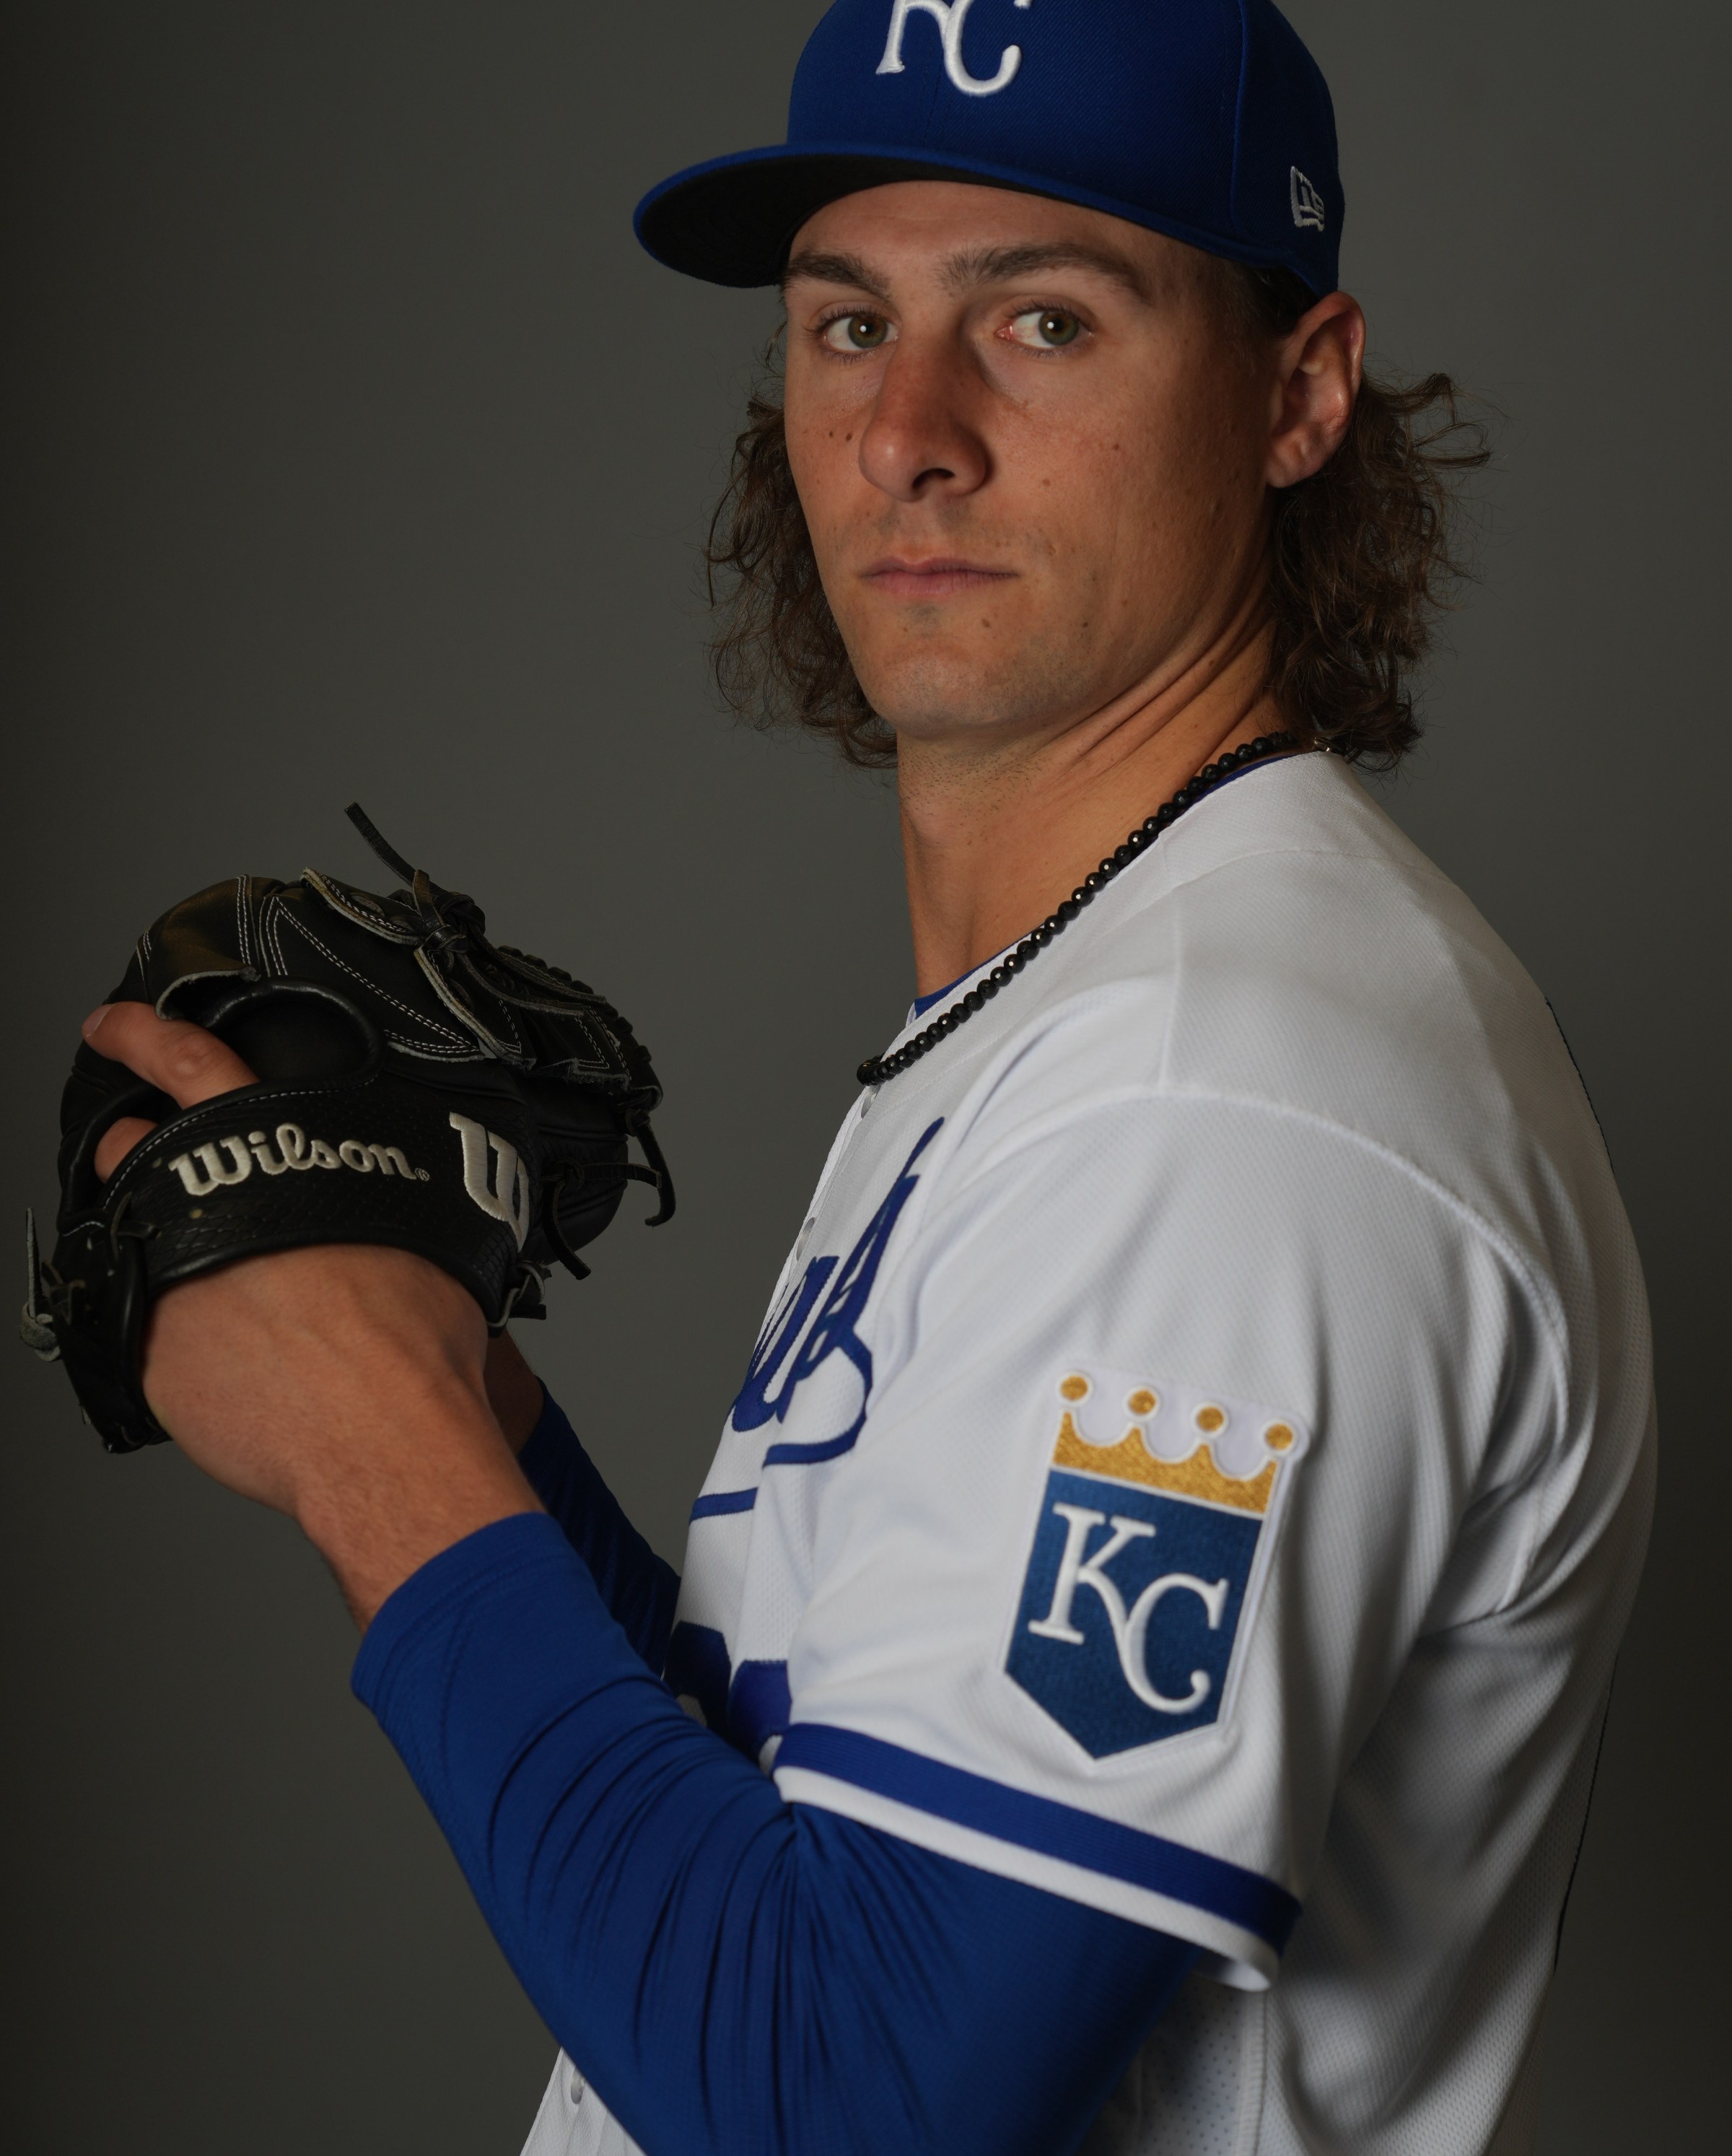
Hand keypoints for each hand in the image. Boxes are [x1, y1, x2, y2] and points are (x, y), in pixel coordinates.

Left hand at [82, 1002, 539, 1624]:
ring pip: (133, 1237)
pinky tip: (239, 1356)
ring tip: (217, 1279)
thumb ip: (371, 1183)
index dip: (141, 1034)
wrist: (384, 1439)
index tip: (112, 1028)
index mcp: (271, 1155)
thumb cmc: (415, 1340)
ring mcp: (163, 1281)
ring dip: (160, 1242)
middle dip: (147, 1157)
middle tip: (183, 1183)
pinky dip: (185, 1334)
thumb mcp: (419, 1221)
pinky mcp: (149, 1356)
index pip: (187, 1061)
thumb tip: (381, 1178)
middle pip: (136, 1151)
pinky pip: (152, 1326)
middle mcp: (200, 1209)